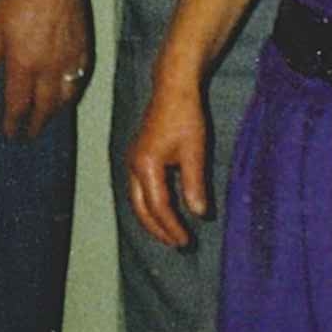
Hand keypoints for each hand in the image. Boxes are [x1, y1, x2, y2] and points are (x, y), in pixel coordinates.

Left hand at [0, 0, 90, 138]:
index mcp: (23, 65)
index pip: (18, 104)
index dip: (13, 122)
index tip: (10, 133)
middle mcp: (48, 69)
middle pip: (44, 108)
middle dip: (36, 124)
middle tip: (29, 134)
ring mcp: (69, 61)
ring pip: (64, 98)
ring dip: (54, 112)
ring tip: (47, 117)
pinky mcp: (83, 51)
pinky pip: (78, 81)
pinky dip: (71, 93)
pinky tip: (66, 93)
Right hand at [125, 78, 211, 247]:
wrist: (173, 87)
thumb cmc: (186, 114)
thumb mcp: (195, 150)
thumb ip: (195, 184)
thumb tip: (198, 213)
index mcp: (146, 166)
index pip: (158, 207)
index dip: (172, 227)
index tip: (186, 240)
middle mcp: (133, 166)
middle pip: (141, 209)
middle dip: (158, 229)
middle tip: (177, 244)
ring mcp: (133, 161)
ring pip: (137, 200)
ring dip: (153, 219)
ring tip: (170, 233)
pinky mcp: (138, 157)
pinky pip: (140, 189)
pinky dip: (151, 204)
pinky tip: (165, 209)